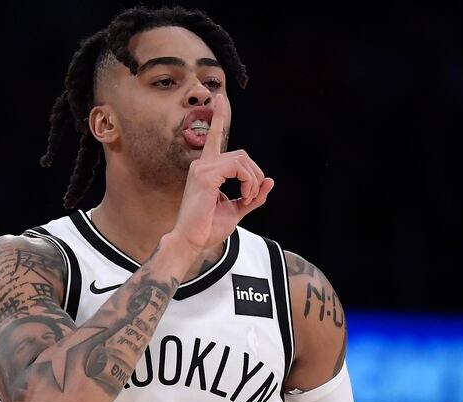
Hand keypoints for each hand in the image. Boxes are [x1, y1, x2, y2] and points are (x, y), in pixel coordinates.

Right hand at [173, 94, 274, 251]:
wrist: (192, 242)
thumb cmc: (208, 228)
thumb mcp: (236, 209)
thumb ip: (252, 196)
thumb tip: (270, 181)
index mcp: (206, 169)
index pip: (214, 137)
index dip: (219, 117)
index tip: (220, 98)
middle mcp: (202, 164)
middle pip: (242, 155)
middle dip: (254, 175)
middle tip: (251, 196)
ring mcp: (202, 168)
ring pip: (242, 159)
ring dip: (252, 180)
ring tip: (247, 198)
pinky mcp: (206, 176)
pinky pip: (238, 167)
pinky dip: (248, 182)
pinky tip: (244, 197)